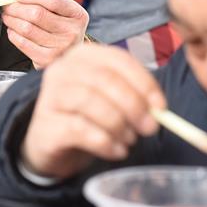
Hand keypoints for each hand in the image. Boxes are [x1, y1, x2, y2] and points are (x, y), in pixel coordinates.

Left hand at [2, 0, 88, 68]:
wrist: (66, 55)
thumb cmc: (59, 27)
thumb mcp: (57, 9)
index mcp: (77, 14)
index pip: (52, 0)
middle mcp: (73, 32)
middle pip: (37, 14)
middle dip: (16, 8)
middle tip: (7, 6)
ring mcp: (61, 48)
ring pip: (27, 29)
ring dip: (12, 20)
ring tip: (7, 17)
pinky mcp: (47, 60)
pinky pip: (23, 43)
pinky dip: (13, 35)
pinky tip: (12, 30)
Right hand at [21, 44, 164, 179]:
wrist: (51, 144)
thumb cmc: (86, 116)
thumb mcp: (111, 101)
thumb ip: (135, 98)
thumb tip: (158, 110)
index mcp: (83, 56)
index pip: (119, 60)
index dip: (144, 83)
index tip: (161, 107)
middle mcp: (62, 70)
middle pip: (105, 80)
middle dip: (134, 105)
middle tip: (149, 128)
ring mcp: (50, 96)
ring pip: (91, 103)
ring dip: (119, 125)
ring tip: (129, 140)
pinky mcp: (46, 125)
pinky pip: (80, 130)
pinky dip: (105, 143)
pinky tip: (116, 151)